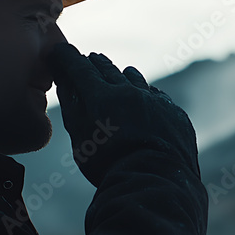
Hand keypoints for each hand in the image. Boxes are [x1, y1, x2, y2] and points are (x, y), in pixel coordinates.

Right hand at [46, 42, 198, 186]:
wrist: (155, 182)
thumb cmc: (109, 166)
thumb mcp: (81, 139)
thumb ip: (73, 107)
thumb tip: (65, 81)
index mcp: (101, 97)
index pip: (79, 68)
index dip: (67, 58)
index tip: (60, 51)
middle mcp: (129, 91)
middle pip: (108, 69)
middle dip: (95, 63)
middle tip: (89, 59)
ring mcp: (154, 101)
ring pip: (135, 79)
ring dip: (123, 75)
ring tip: (120, 73)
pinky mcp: (174, 113)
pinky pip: (157, 96)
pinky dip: (147, 93)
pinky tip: (146, 95)